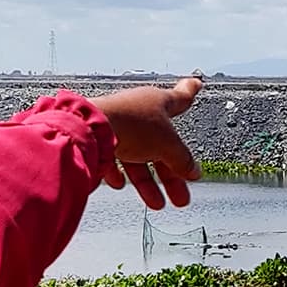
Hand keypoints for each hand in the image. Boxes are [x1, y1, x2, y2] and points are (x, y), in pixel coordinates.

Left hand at [91, 76, 202, 209]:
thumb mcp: (168, 145)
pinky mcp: (100, 140)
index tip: (195, 84)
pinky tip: (121, 184)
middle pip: (161, 145)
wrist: (90, 128)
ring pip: (138, 157)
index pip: (180, 97)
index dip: (190, 91)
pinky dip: (120, 174)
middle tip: (181, 193)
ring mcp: (119, 126)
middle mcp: (139, 112)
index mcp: (158, 102)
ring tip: (157, 203)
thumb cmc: (130, 123)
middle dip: (172, 173)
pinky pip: (114, 160)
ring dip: (148, 183)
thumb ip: (182, 160)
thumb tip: (193, 171)